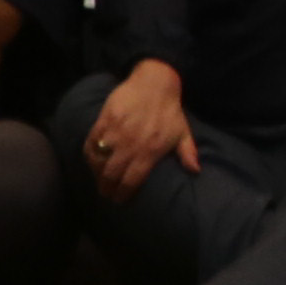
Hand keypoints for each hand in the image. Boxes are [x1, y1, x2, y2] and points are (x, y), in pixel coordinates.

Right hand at [87, 62, 197, 201]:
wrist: (155, 83)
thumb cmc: (170, 110)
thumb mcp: (183, 131)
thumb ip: (187, 152)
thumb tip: (196, 171)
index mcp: (151, 150)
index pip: (132, 180)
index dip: (123, 194)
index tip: (119, 201)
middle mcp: (131, 145)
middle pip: (112, 175)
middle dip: (107, 189)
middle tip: (106, 194)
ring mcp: (116, 133)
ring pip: (98, 162)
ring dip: (96, 175)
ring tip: (99, 180)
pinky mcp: (104, 121)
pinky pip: (91, 144)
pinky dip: (90, 155)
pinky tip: (92, 161)